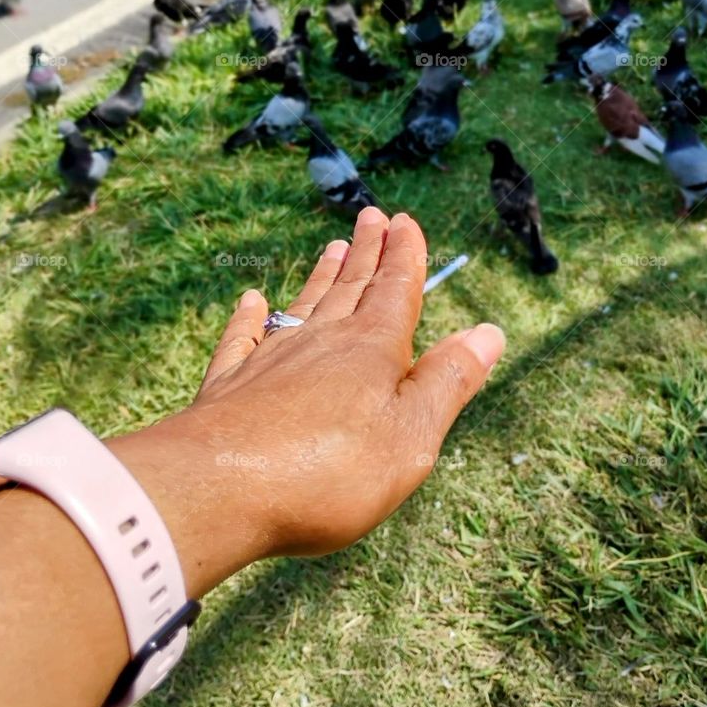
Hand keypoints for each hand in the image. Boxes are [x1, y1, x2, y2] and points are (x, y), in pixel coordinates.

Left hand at [113, 209, 503, 597]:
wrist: (219, 489)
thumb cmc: (330, 472)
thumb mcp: (411, 436)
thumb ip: (448, 382)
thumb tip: (487, 332)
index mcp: (373, 350)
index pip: (396, 290)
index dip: (405, 256)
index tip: (405, 221)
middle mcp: (322, 342)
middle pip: (350, 288)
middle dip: (366, 253)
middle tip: (371, 216)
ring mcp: (270, 359)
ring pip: (303, 305)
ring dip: (321, 277)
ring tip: (331, 248)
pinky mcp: (229, 385)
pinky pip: (243, 338)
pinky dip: (249, 317)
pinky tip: (251, 301)